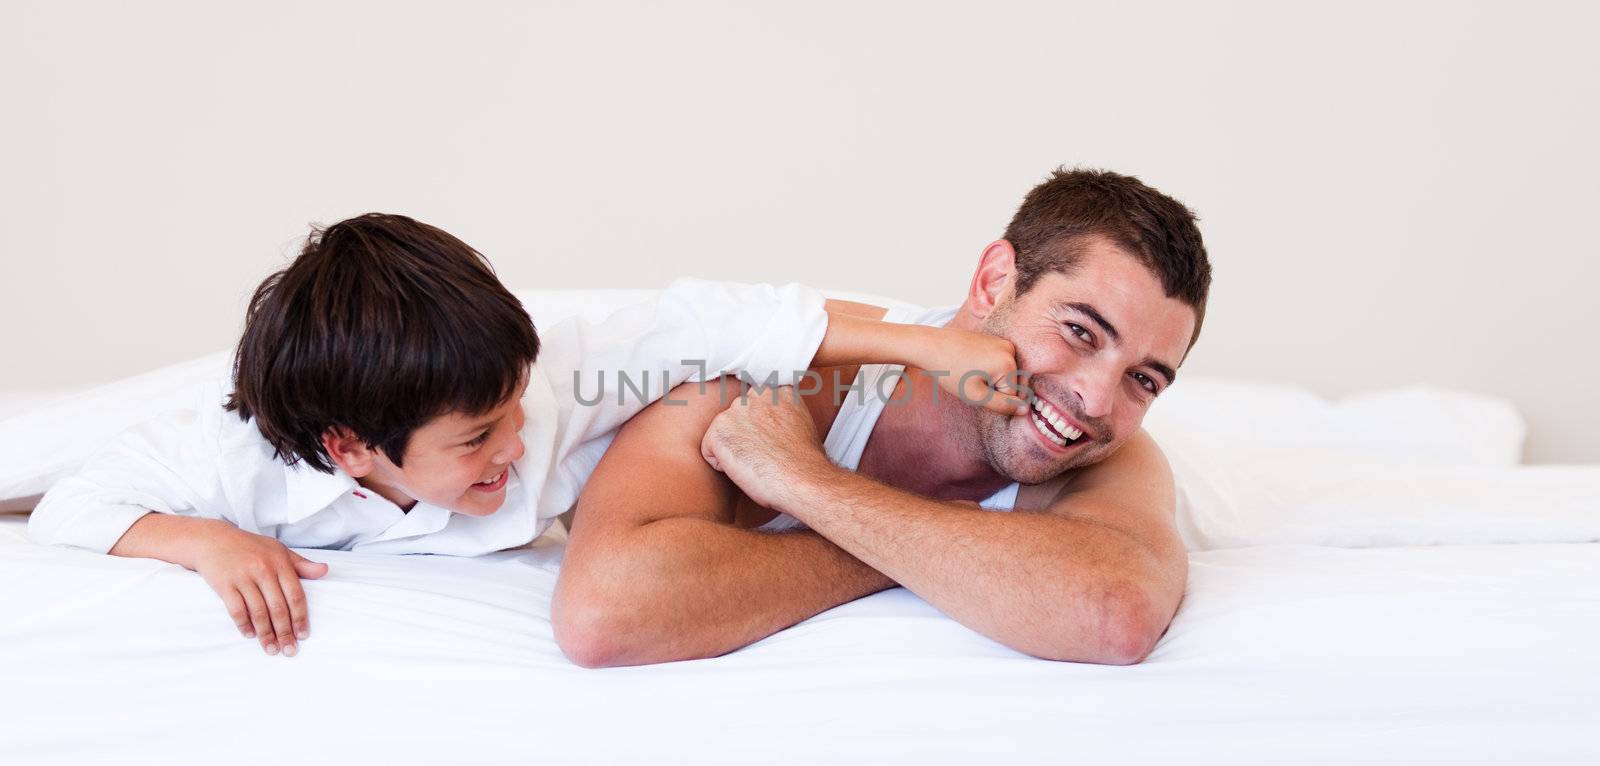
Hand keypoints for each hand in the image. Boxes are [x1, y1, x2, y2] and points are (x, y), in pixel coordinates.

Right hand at [189, 522, 328, 656]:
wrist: (213, 539)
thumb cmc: (251, 547)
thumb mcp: (279, 550)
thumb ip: (301, 564)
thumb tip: (326, 571)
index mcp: (280, 562)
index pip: (295, 595)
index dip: (300, 618)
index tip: (303, 636)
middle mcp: (263, 570)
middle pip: (278, 608)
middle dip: (285, 632)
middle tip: (289, 650)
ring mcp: (243, 577)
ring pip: (258, 612)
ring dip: (266, 634)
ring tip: (271, 649)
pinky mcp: (224, 584)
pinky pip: (236, 610)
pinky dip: (244, 625)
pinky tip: (250, 635)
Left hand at [700, 385, 832, 511]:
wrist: (802, 479)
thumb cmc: (805, 464)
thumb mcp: (802, 425)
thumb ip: (782, 416)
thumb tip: (772, 426)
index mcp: (778, 392)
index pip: (754, 407)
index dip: (759, 429)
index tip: (769, 442)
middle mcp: (755, 395)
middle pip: (736, 419)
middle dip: (743, 437)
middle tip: (763, 456)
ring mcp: (736, 410)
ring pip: (722, 434)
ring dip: (733, 450)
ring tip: (756, 462)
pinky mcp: (719, 429)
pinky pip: (709, 451)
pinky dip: (721, 466)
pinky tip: (745, 469)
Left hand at [909, 327, 1028, 415]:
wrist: (930, 346)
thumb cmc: (950, 371)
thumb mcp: (976, 395)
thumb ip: (1002, 405)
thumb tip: (1025, 409)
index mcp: (1008, 363)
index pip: (1012, 395)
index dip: (993, 399)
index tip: (974, 389)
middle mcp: (1010, 349)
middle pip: (1011, 383)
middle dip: (994, 388)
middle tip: (970, 381)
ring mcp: (1002, 341)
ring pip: (1004, 374)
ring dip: (991, 379)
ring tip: (969, 372)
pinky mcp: (994, 339)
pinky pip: (998, 362)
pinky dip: (987, 368)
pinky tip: (970, 364)